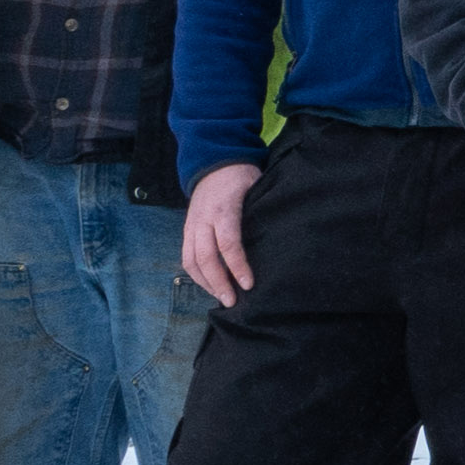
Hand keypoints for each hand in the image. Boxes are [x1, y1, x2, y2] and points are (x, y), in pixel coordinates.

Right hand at [181, 161, 263, 307]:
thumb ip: (262, 210)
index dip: (238, 266)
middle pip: (205, 257)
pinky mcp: (186, 230)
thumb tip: (278, 238)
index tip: (249, 284)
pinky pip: (186, 257)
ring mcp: (191, 225)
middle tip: (233, 302)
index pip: (228, 242)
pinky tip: (212, 286)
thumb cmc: (241, 176)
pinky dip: (197, 275)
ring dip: (206, 283)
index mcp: (223, 208)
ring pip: (191, 261)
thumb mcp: (256, 186)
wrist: (213, 163)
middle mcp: (203, 219)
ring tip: (223, 298)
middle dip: (219, 282)